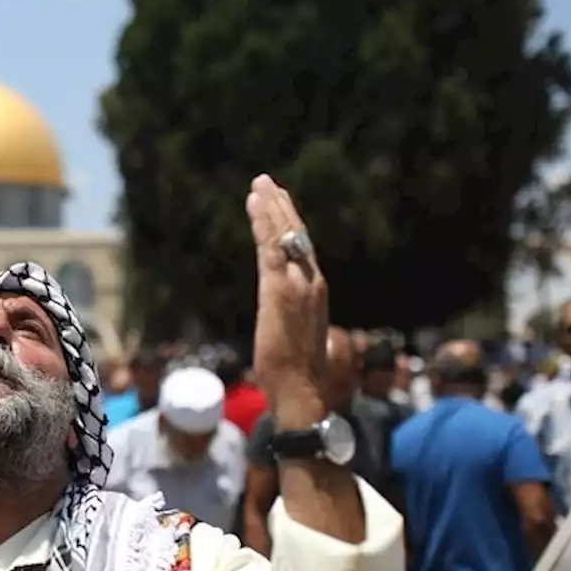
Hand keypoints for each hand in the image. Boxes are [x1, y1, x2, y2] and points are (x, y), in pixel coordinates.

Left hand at [246, 174, 328, 426]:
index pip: (304, 249)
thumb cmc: (298, 373)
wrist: (300, 388)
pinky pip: (269, 247)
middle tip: (267, 183)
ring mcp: (297, 283)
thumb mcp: (298, 336)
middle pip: (297, 235)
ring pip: (284, 235)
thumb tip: (292, 316)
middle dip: (281, 206)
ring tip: (259, 185)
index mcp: (316, 291)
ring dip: (270, 207)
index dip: (292, 224)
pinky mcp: (278, 289)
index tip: (281, 203)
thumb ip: (296, 317)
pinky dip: (262, 223)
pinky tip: (254, 204)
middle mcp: (312, 281)